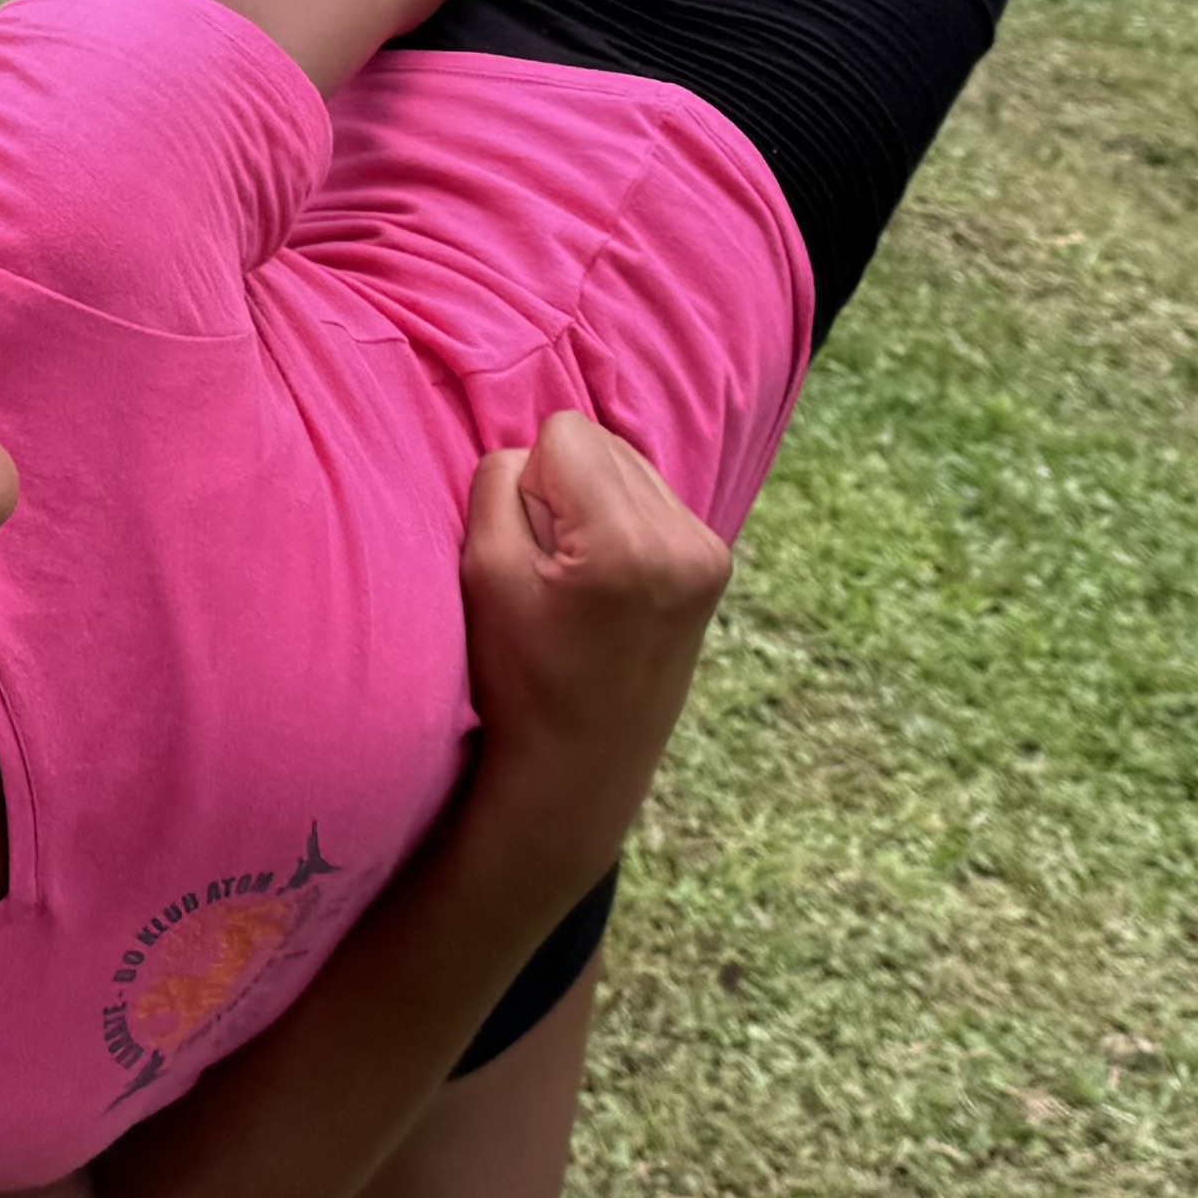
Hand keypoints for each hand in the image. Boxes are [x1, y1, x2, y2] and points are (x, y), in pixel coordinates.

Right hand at [455, 410, 730, 856]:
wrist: (582, 766)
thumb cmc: (519, 675)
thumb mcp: (483, 570)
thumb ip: (502, 482)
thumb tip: (538, 448)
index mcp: (626, 543)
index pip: (563, 432)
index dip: (527, 482)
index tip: (528, 550)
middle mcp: (684, 541)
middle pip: (600, 441)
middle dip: (563, 488)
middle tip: (551, 571)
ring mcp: (709, 554)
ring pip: (626, 463)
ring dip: (594, 503)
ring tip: (580, 580)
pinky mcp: (714, 564)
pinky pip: (652, 497)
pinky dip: (622, 523)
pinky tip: (609, 584)